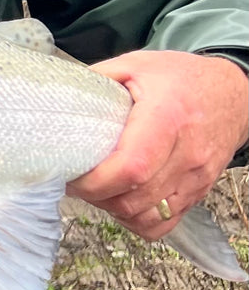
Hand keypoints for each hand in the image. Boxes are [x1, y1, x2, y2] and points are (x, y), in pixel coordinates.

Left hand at [68, 51, 248, 239]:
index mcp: (167, 117)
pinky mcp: (199, 191)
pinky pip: (165, 224)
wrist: (233, 93)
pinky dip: (138, 221)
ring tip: (98, 189)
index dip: (96, 182)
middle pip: (135, 198)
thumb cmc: (181, 78)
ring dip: (114, 210)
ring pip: (148, 216)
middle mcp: (187, 153)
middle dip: (96, 197)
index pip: (132, 167)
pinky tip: (122, 201)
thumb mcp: (136, 64)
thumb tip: (58, 96)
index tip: (72, 176)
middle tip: (77, 180)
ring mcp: (197, 177)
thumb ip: (97, 79)